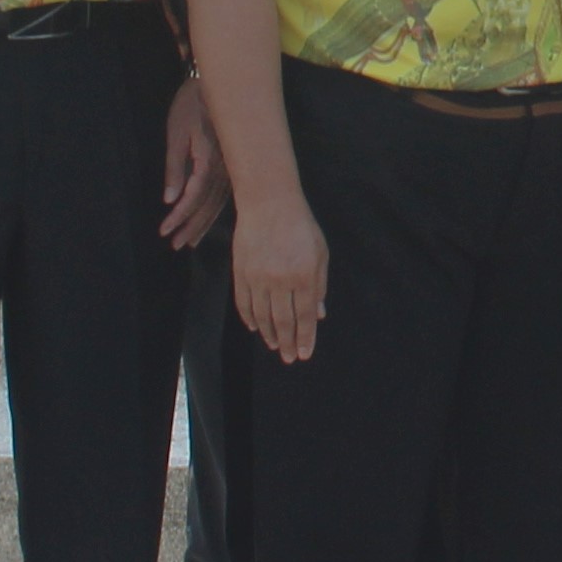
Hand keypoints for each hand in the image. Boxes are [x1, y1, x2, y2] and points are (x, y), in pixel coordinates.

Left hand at [156, 78, 227, 248]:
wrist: (218, 83)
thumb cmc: (191, 105)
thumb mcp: (176, 133)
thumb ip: (174, 167)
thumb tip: (170, 199)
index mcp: (209, 159)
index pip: (193, 197)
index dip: (180, 216)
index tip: (165, 232)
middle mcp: (225, 167)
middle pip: (208, 205)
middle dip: (192, 227)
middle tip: (177, 245)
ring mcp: (232, 166)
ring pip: (219, 202)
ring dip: (204, 223)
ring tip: (190, 242)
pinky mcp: (233, 164)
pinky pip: (225, 193)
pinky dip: (214, 210)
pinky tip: (207, 221)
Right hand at [236, 195, 332, 362]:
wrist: (268, 202)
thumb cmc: (300, 225)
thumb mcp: (320, 253)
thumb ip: (319, 285)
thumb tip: (318, 315)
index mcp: (304, 276)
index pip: (304, 316)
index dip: (305, 338)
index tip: (303, 354)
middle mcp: (280, 280)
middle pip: (283, 321)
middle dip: (287, 343)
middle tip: (288, 359)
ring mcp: (257, 277)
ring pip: (262, 316)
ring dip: (269, 334)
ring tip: (275, 346)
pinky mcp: (241, 272)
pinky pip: (244, 303)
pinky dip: (249, 318)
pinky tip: (256, 328)